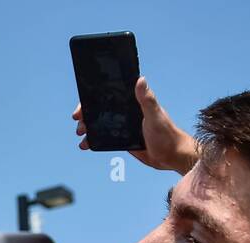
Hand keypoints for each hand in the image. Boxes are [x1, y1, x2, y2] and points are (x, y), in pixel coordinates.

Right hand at [73, 77, 197, 173]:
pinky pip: (104, 138)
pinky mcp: (123, 139)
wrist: (170, 156)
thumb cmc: (166, 134)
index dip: (94, 98)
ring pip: (101, 124)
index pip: (109, 95)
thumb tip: (140, 80)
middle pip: (101, 109)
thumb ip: (147, 99)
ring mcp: (124, 126)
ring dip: (88, 128)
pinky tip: (87, 144)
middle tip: (79, 122)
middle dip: (87, 114)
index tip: (83, 105)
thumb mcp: (154, 115)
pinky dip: (94, 140)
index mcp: (134, 103)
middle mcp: (127, 112)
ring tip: (81, 135)